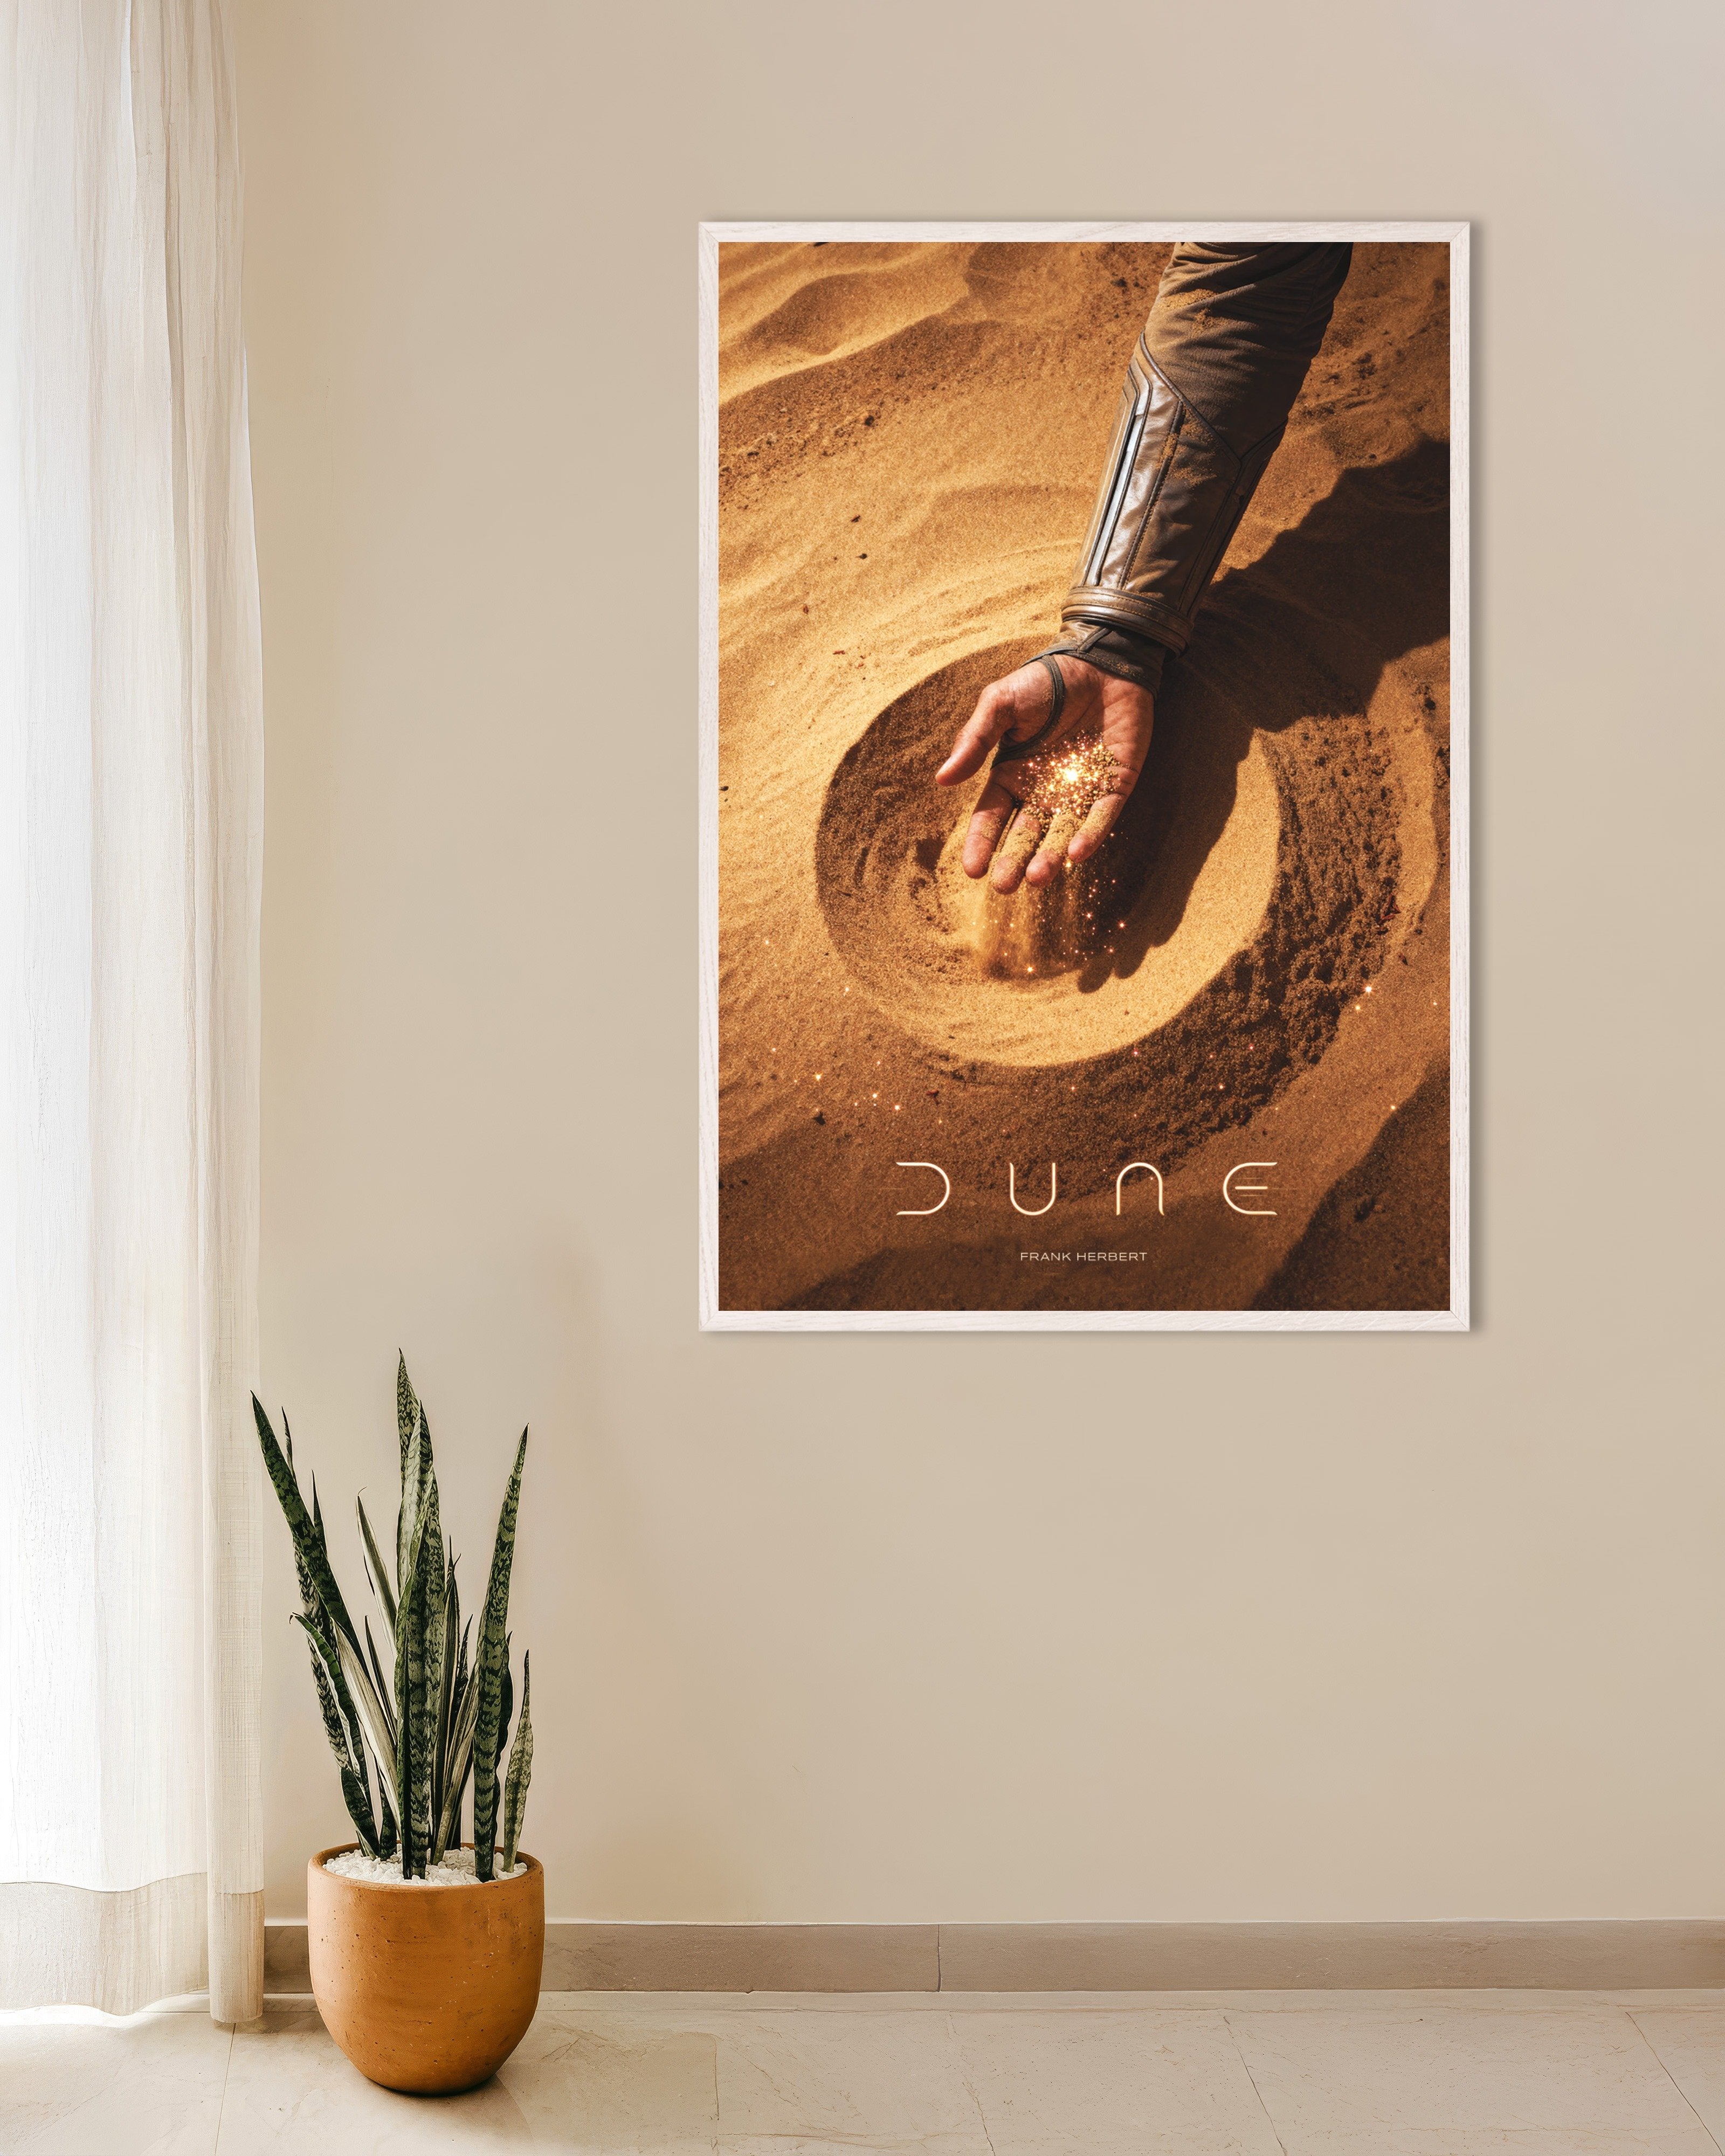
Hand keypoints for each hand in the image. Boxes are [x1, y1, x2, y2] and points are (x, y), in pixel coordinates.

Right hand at [934, 656, 1154, 893]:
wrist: (1099, 661)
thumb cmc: (1044, 681)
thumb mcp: (1000, 704)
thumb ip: (975, 740)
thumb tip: (942, 780)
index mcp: (1012, 775)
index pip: (992, 818)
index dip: (981, 843)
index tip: (972, 871)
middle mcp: (1044, 791)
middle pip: (1026, 835)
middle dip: (1014, 861)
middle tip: (1005, 886)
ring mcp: (1080, 790)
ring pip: (1063, 833)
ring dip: (1050, 856)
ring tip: (1038, 877)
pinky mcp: (1114, 785)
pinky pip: (1101, 816)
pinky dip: (1091, 835)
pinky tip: (1078, 854)